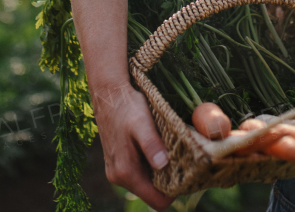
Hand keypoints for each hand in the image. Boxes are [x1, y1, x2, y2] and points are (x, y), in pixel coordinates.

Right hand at [92, 82, 173, 210]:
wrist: (108, 93)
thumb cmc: (126, 106)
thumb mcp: (142, 123)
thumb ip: (151, 145)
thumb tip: (163, 165)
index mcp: (126, 172)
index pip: (156, 201)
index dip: (174, 193)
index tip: (187, 175)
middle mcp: (119, 177)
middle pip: (152, 194)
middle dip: (169, 182)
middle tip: (183, 161)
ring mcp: (117, 171)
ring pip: (147, 183)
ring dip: (161, 172)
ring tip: (172, 152)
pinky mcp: (119, 163)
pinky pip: (141, 173)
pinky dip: (153, 165)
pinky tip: (160, 148)